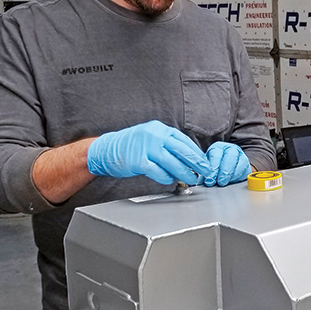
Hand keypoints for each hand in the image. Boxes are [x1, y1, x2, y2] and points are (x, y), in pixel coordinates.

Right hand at [87, 121, 210, 184]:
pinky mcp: (139, 161)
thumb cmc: (130, 146)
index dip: (197, 153)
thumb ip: (167, 144)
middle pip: (182, 151)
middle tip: (205, 172)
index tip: (205, 162)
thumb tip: (187, 157)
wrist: (105, 150)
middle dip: (196, 163)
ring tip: (191, 179)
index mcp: (159, 129)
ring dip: (185, 173)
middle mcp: (154, 136)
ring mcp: (146, 148)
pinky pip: (159, 172)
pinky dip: (167, 178)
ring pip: (173, 163)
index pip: (184, 141)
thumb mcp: (150, 138)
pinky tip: (170, 180)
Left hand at [203, 142, 250, 186]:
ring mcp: (241, 156)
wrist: (225, 169)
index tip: (210, 178)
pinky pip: (246, 171)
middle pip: (231, 156)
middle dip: (225, 171)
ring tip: (225, 183)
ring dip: (232, 175)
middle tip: (220, 182)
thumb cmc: (214, 167)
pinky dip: (239, 177)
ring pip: (241, 163)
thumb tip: (207, 181)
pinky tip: (232, 182)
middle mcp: (231, 149)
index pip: (216, 154)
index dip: (213, 167)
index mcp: (218, 147)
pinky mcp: (248, 165)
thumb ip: (206, 172)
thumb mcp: (207, 167)